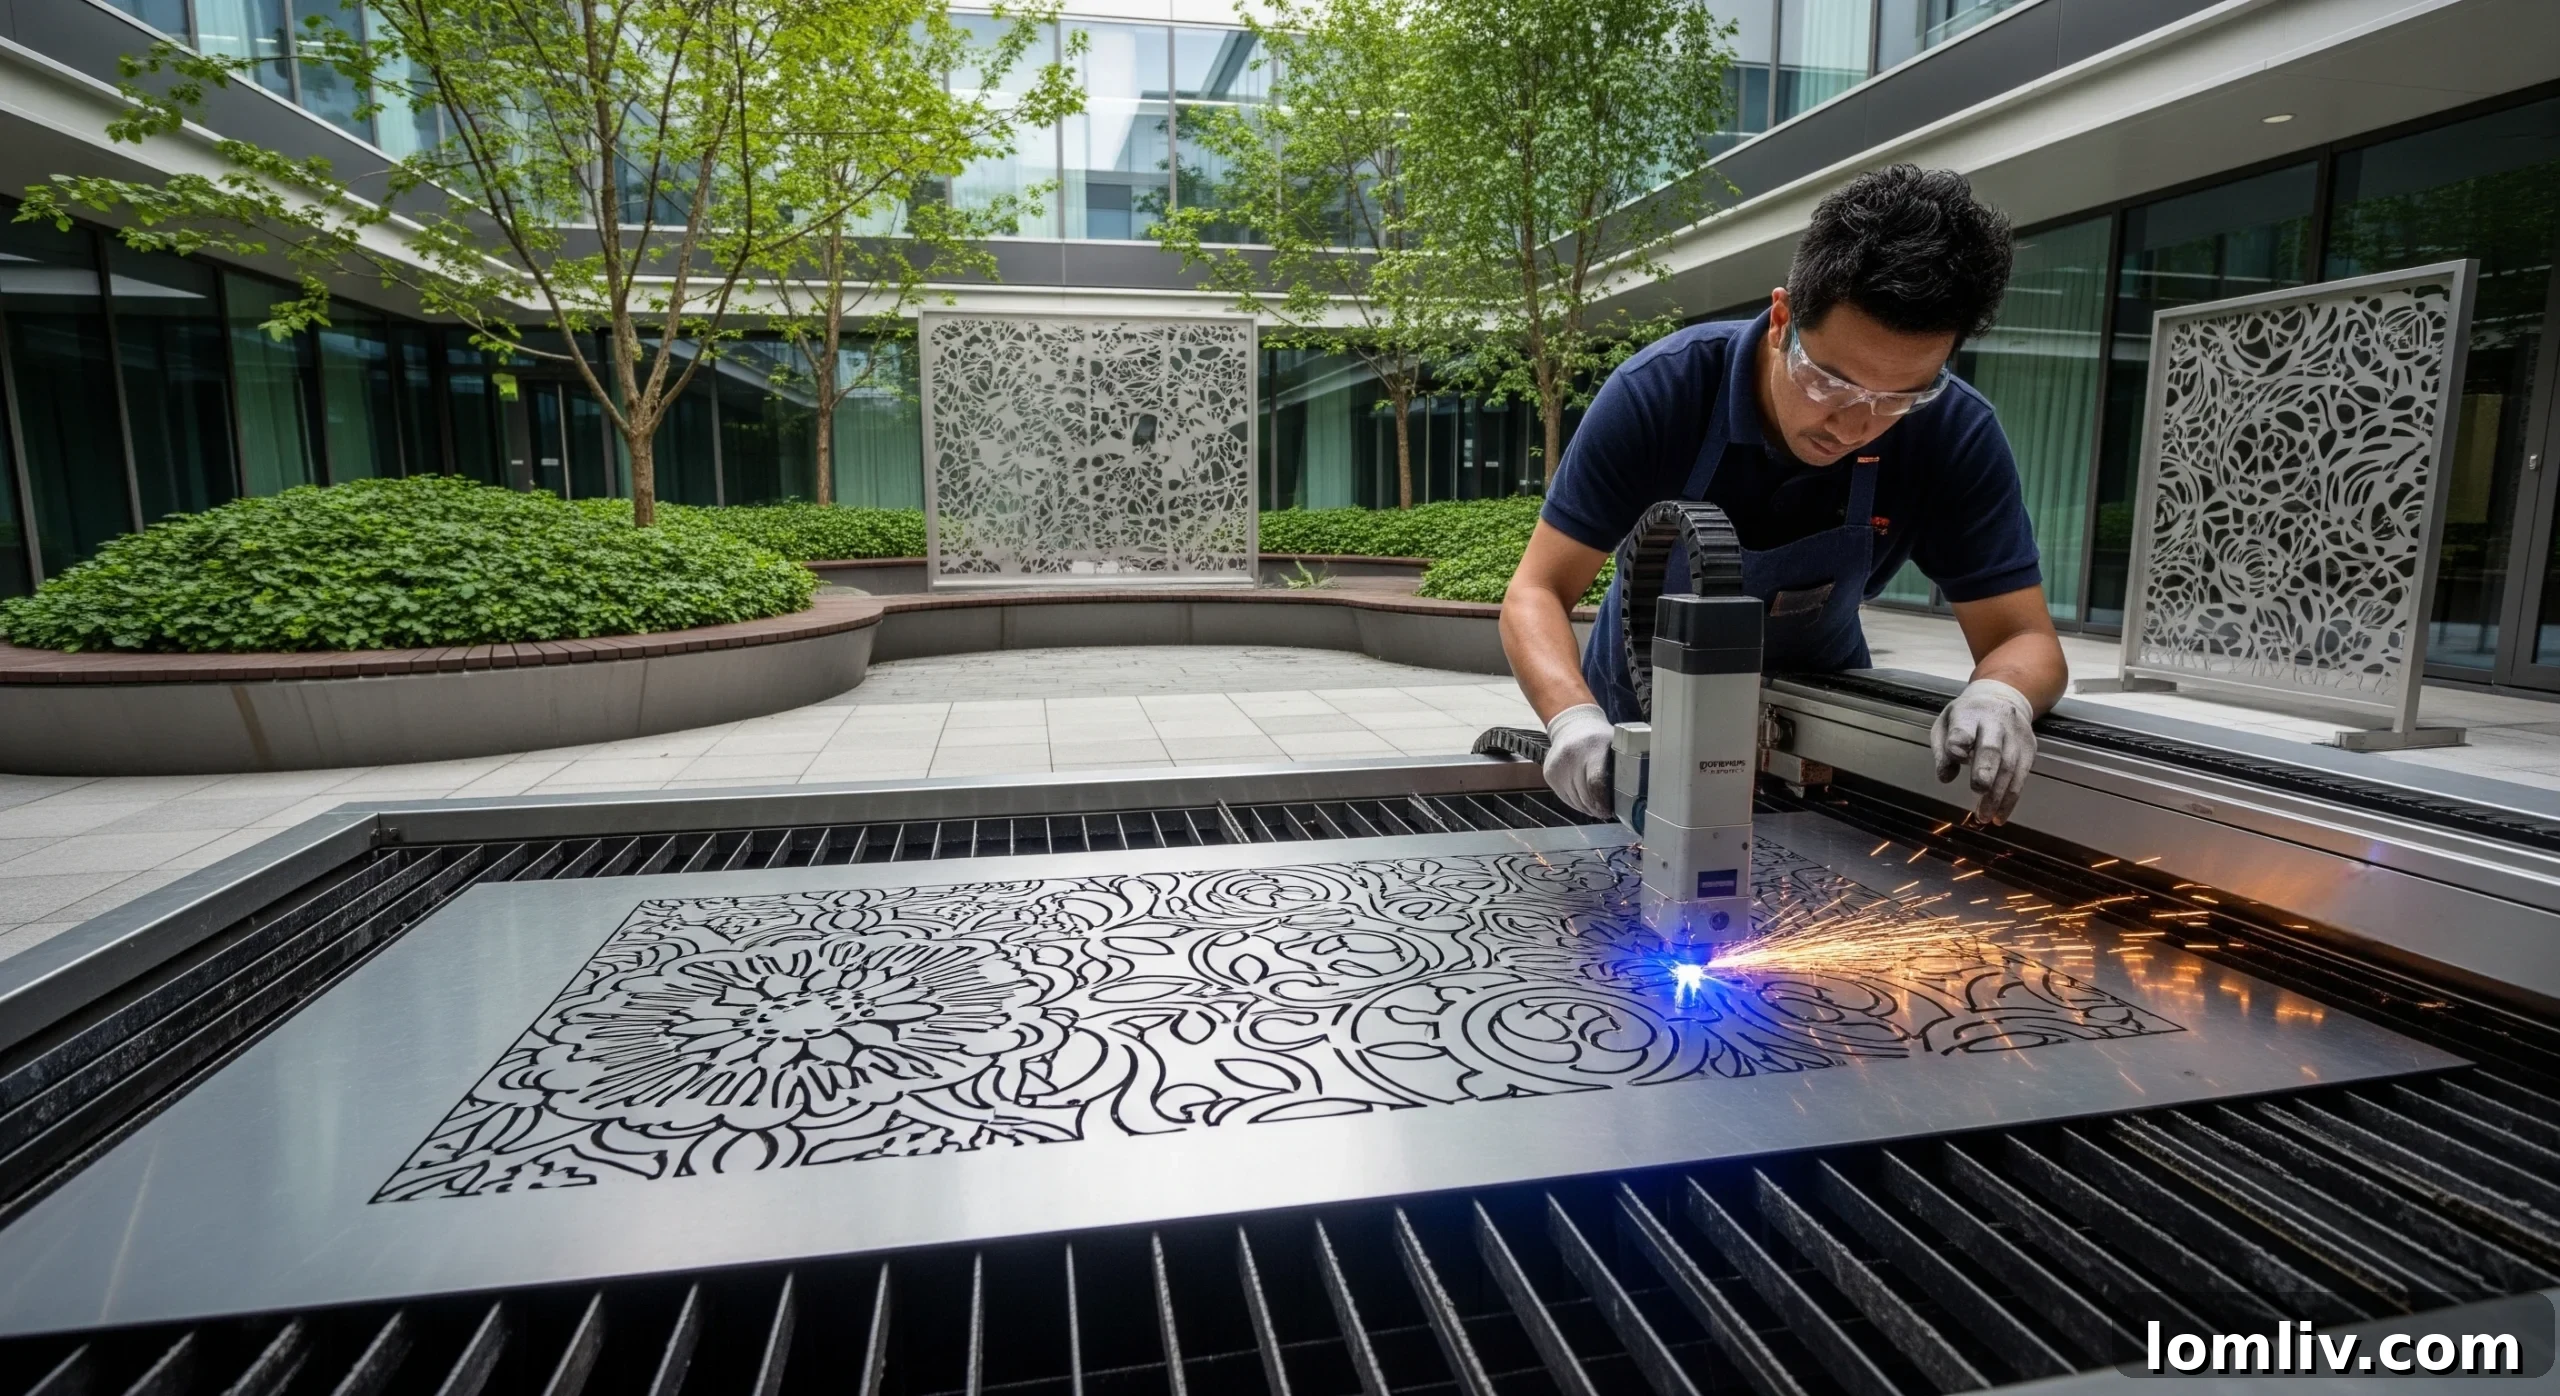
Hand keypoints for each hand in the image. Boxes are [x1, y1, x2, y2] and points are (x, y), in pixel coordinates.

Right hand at [1542, 703, 1614, 818]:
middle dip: (1596, 808)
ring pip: (1574, 801)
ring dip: (1586, 807)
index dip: (1603, 801)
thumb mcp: (1614, 746)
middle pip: (1584, 795)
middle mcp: (1571, 756)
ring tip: (1596, 805)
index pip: (1595, 782)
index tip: (1609, 811)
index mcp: (1592, 748)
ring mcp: (1557, 766)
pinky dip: (1576, 802)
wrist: (1572, 727)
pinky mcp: (1549, 774)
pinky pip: (1565, 798)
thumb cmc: (1599, 740)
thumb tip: (1634, 795)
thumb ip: (1623, 767)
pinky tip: (1584, 797)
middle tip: (1605, 811)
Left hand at [1931, 678, 2036, 823]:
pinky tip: (1999, 815)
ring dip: (1997, 795)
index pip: (1964, 729)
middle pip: (1992, 748)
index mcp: (1969, 714)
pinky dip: (2010, 799)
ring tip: (1984, 816)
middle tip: (1977, 790)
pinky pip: (2021, 778)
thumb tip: (1945, 778)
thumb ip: (1942, 751)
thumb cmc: (1968, 716)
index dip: (1959, 742)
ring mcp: (2015, 736)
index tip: (1956, 755)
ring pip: (2009, 767)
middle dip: (1986, 770)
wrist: (2003, 698)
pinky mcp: (2029, 749)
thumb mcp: (1946, 724)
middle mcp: (1995, 723)